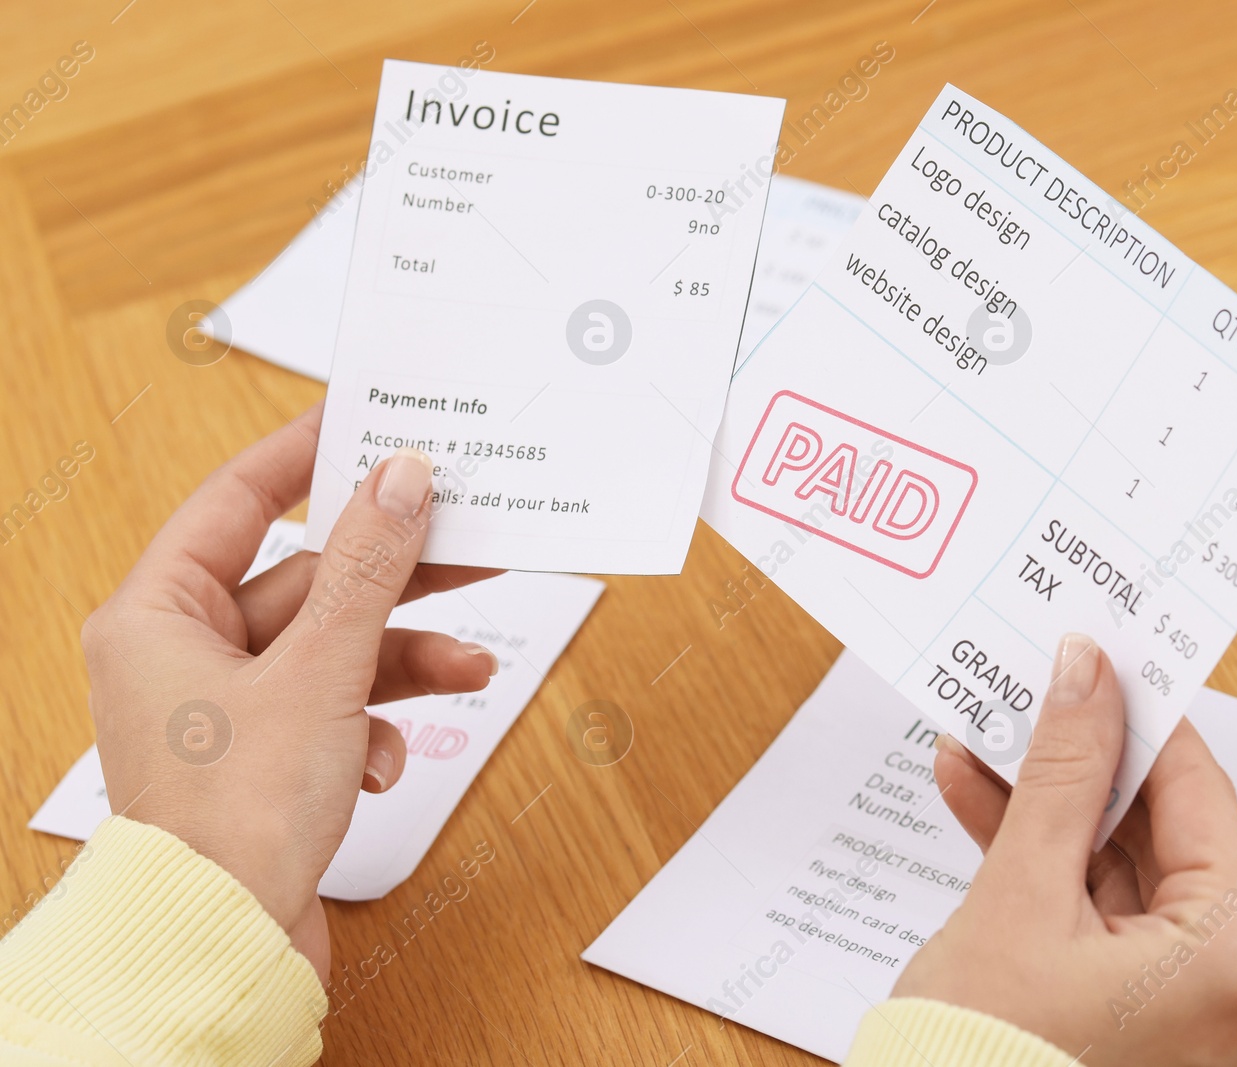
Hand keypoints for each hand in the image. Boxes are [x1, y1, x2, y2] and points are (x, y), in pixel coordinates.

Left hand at [83, 403, 500, 980]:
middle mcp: (184, 654)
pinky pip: (336, 705)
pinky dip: (376, 719)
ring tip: (472, 659)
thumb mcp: (319, 671)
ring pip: (334, 646)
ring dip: (404, 655)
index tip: (368, 423)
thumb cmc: (231, 819)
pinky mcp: (267, 756)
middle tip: (465, 536)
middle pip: (307, 579)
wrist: (224, 946)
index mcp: (158, 614)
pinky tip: (390, 757)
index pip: (237, 500)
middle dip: (393, 575)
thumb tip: (400, 478)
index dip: (305, 457)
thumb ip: (368, 568)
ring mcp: (226, 708)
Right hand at [895, 634, 1236, 1065]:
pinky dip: (1048, 880)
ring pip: (1123, 882)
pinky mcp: (1141, 1029)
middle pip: (1162, 840)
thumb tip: (1087, 677)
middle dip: (1081, 768)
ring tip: (984, 752)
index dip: (1144, 720)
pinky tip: (984, 814)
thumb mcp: (1019, 895)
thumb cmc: (985, 1060)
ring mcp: (1191, 1020)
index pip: (1202, 798)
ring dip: (1049, 817)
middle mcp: (1236, 999)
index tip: (1103, 663)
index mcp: (1235, 964)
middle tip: (1035, 700)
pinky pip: (1103, 930)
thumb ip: (1061, 776)